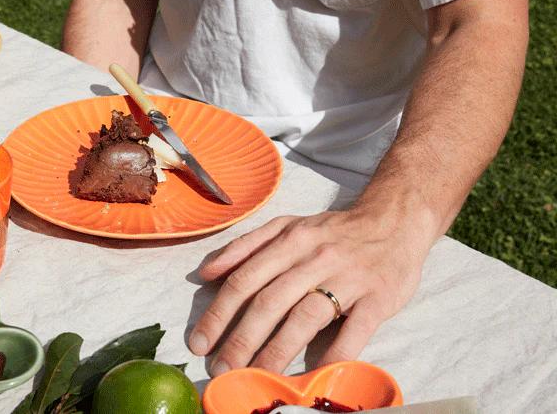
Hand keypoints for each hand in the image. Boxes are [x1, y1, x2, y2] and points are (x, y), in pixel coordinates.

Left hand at [188, 207, 434, 375]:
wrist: (395, 219)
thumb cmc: (334, 230)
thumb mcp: (288, 225)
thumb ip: (247, 246)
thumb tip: (206, 272)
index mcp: (289, 240)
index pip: (245, 279)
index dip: (219, 313)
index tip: (199, 342)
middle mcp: (314, 257)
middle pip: (270, 301)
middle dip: (240, 339)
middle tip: (220, 368)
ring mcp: (348, 277)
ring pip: (306, 317)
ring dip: (277, 350)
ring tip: (257, 376)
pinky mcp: (379, 296)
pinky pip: (355, 329)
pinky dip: (336, 352)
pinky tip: (317, 373)